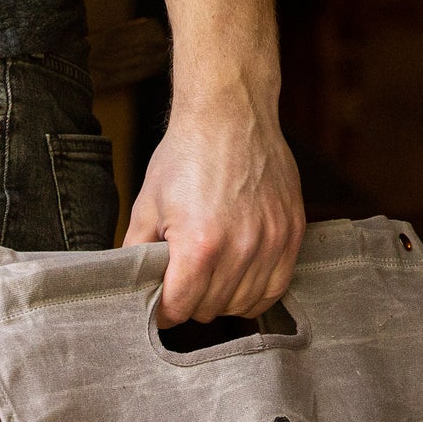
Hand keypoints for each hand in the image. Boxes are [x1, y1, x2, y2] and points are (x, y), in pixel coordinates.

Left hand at [123, 85, 304, 327]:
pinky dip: (254, 293)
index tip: (159, 303)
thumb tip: (131, 292)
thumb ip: (137, 255)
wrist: (231, 111)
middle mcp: (240, 248)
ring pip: (242, 305)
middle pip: (210, 310)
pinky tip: (238, 279)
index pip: (179, 309)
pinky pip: (275, 288)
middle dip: (191, 302)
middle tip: (184, 282)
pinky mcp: (291, 232)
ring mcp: (271, 241)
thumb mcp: (146, 206)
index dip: (164, 311)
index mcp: (200, 245)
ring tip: (210, 278)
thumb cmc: (185, 156)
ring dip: (222, 299)